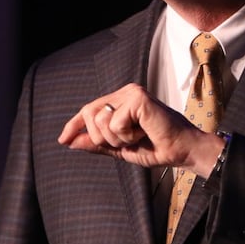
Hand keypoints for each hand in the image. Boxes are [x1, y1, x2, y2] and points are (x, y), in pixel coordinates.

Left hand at [58, 83, 221, 175]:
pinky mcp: (138, 98)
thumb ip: (97, 143)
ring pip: (100, 119)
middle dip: (101, 137)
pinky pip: (115, 122)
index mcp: (121, 101)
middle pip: (90, 114)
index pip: (89, 109)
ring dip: (116, 138)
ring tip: (137, 137)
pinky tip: (144, 133)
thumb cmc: (157, 147)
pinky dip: (127, 136)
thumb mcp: (120, 148)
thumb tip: (71, 141)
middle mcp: (125, 92)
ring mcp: (132, 93)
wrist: (182, 151)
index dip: (74, 124)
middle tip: (125, 143)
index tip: (62, 139)